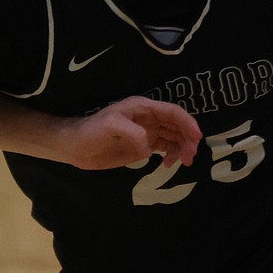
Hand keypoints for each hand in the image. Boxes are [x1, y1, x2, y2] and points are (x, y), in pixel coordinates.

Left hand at [59, 96, 201, 170]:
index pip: (172, 112)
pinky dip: (172, 155)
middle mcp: (148, 118)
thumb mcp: (110, 126)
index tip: (197, 137)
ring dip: (182, 148)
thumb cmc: (91, 131)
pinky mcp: (143, 146)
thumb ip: (133, 133)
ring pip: (174, 137)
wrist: (75, 146)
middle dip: (187, 139)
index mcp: (143, 108)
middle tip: (189, 157)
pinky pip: (165, 147)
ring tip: (182, 163)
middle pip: (177, 125)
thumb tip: (149, 148)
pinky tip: (168, 165)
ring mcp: (147, 132)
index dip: (187, 123)